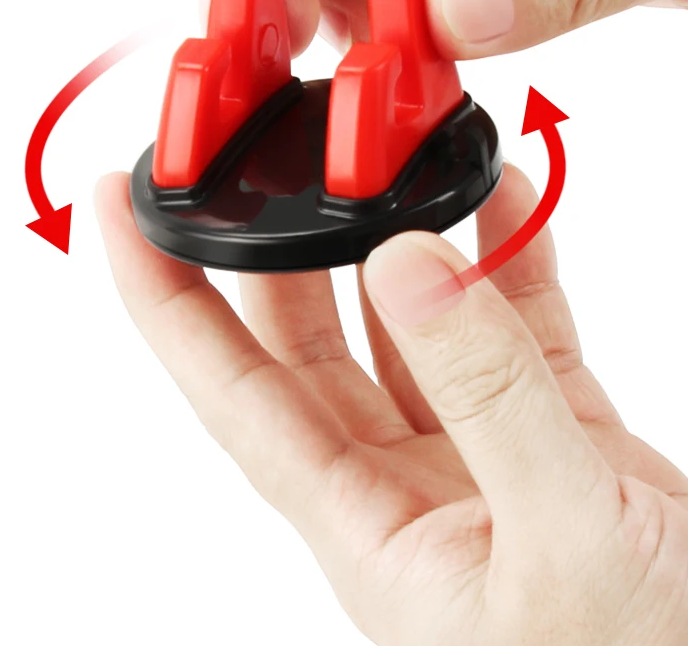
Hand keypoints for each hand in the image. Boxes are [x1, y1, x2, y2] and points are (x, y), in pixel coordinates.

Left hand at [97, 164, 687, 645]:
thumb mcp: (564, 537)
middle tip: (270, 150)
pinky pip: (515, 326)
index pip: (232, 392)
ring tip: (400, 150)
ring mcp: (482, 449)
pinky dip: (511, 261)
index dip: (164, 298)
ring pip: (414, 322)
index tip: (122, 205)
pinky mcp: (555, 433)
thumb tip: (406, 264)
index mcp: (371, 525)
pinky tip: (509, 200)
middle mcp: (408, 481)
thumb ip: (490, 394)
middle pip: (310, 342)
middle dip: (283, 244)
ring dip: (408, 239)